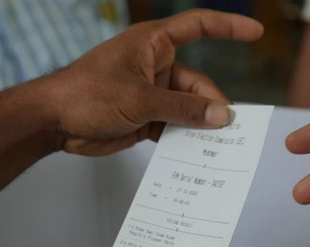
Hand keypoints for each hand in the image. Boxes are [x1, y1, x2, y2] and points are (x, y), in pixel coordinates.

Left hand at [0, 9, 262, 198]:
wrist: (52, 122)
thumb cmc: (87, 95)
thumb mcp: (140, 100)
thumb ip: (183, 108)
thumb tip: (223, 116)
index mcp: (152, 44)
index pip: (197, 26)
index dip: (228, 27)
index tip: (256, 32)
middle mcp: (155, 66)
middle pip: (199, 83)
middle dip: (213, 105)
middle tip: (229, 131)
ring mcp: (151, 93)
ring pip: (189, 109)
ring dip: (199, 127)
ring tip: (215, 149)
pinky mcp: (145, 118)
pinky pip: (174, 127)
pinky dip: (184, 140)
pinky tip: (195, 157)